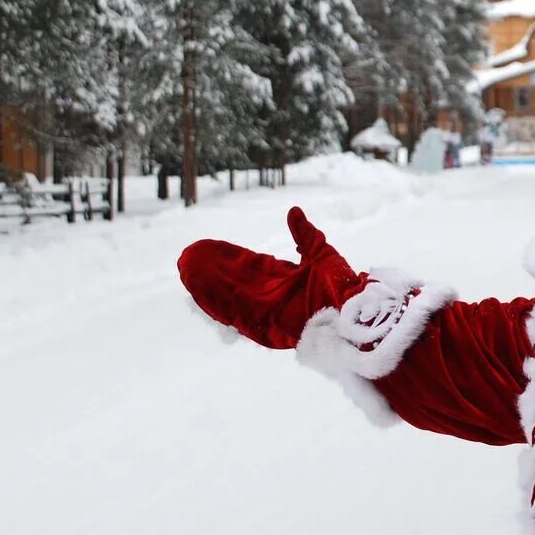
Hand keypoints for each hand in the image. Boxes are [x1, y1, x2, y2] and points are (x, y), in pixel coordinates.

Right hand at [178, 207, 367, 348]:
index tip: (208, 248)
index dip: (228, 257)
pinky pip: (230, 311)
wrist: (349, 310)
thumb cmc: (341, 285)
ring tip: (186, 267)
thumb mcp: (320, 252)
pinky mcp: (259, 323)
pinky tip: (196, 286)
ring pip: (226, 294)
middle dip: (210, 269)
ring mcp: (262, 310)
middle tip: (188, 256)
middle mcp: (269, 295)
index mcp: (282, 278)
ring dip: (205, 282)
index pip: (247, 266)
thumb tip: (293, 211)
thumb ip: (304, 234)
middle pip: (232, 280)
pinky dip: (213, 299)